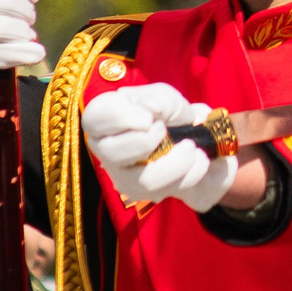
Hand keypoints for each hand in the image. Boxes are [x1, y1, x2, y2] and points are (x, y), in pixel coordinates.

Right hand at [84, 84, 236, 210]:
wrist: (196, 141)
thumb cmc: (171, 115)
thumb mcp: (168, 99)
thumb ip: (160, 99)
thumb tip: (151, 109)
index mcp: (105, 117)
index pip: (94, 118)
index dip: (119, 117)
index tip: (148, 117)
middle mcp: (104, 147)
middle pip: (110, 153)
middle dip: (146, 141)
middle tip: (165, 129)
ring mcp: (119, 173)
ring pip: (141, 179)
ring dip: (175, 163)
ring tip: (191, 148)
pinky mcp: (138, 192)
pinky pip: (162, 191)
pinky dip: (187, 175)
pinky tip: (197, 161)